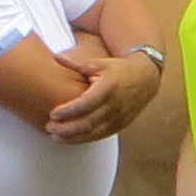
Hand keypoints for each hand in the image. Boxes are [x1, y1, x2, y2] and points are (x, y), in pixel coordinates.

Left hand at [44, 44, 159, 143]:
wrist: (146, 78)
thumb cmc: (118, 70)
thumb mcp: (98, 63)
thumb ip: (76, 63)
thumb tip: (55, 57)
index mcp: (108, 88)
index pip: (85, 104)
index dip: (68, 111)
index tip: (52, 114)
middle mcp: (114, 105)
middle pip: (87, 122)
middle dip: (66, 128)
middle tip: (49, 127)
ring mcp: (119, 117)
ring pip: (93, 133)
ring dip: (72, 137)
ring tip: (55, 136)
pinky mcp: (121, 125)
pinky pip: (100, 136)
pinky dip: (84, 139)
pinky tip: (70, 139)